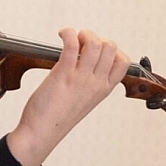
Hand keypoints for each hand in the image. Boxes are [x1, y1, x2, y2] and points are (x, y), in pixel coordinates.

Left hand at [7, 28, 128, 165]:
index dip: (113, 50)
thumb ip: (89, 83)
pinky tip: (62, 35)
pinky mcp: (64, 73)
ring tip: (73, 38)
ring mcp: (81, 78)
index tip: (98, 50)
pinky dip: (68, 33)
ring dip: (84, 34)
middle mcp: (96, 82)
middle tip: (81, 43)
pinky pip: (72, 44)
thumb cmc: (58, 117)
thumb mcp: (84, 100)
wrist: (42, 132)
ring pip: (95, 43)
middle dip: (96, 38)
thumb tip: (83, 61)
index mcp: (104, 89)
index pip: (123, 62)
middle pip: (111, 48)